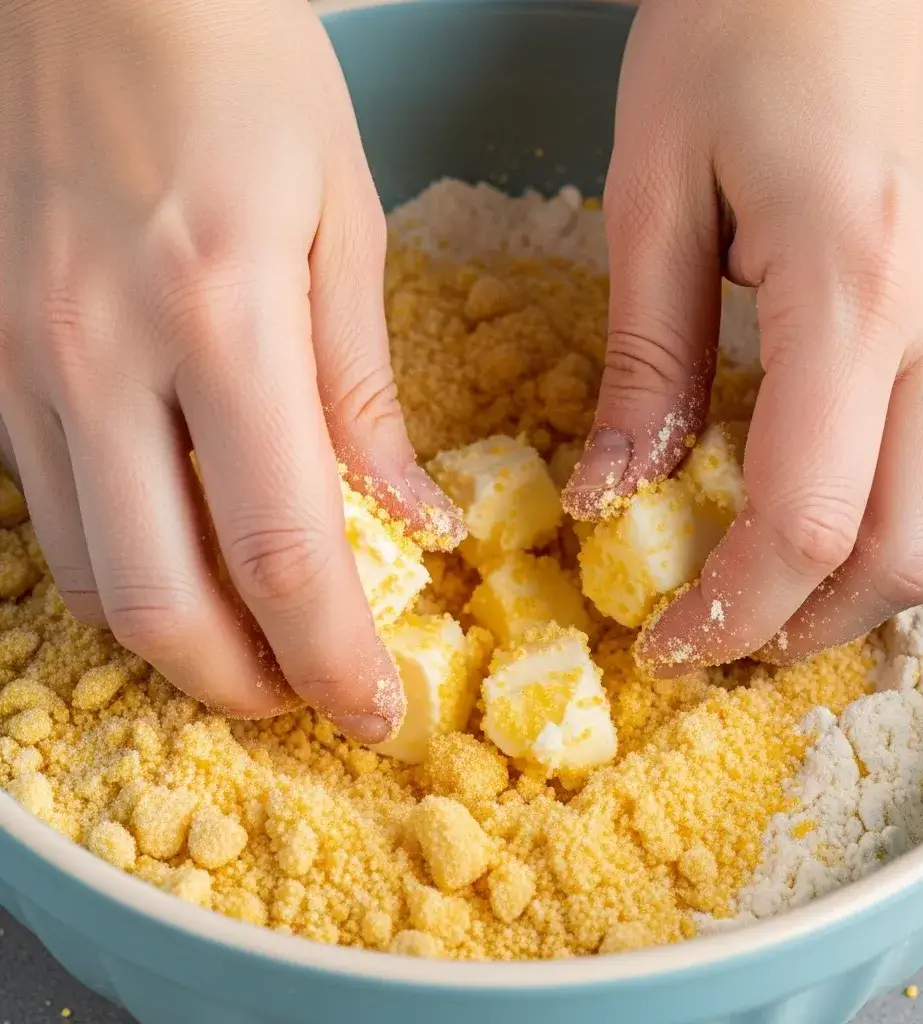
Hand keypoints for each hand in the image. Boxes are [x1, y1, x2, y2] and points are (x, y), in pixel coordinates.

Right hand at [0, 0, 459, 736]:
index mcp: (221, 317)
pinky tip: (179, 571)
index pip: (281, 548)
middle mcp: (101, 357)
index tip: (375, 708)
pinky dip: (122, 570)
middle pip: (163, 599)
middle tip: (310, 701)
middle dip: (244, 683)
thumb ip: (365, 393)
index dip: (331, 655)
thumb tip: (409, 518)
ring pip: (90, 574)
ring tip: (253, 658)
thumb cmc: (243, 77)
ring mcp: (25, 363)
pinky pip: (49, 511)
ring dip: (178, 644)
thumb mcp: (345, 227)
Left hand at [565, 0, 922, 668]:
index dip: (734, 607)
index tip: (667, 640)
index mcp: (860, 284)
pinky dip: (871, 508)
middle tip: (712, 634)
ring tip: (750, 588)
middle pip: (903, 550)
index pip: (809, 520)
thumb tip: (615, 492)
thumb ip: (645, 362)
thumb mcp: (655, 194)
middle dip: (803, 622)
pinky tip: (800, 502)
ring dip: (844, 579)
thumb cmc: (745, 23)